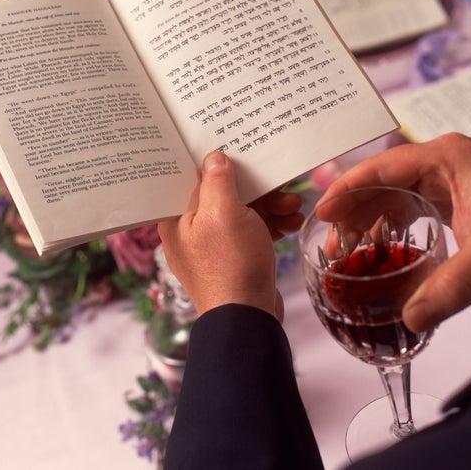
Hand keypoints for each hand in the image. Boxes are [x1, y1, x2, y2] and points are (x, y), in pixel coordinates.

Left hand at [158, 151, 301, 319]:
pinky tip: (292, 222)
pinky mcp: (233, 259)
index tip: (238, 151)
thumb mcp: (223, 212)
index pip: (194, 179)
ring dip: (269, 206)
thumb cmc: (229, 265)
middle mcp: (189, 231)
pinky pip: (251, 232)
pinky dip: (270, 225)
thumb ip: (217, 181)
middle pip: (223, 195)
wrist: (247, 319)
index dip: (217, 163)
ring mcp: (212, 247)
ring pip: (241, 213)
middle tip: (281, 185)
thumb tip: (214, 158)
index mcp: (176, 218)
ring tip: (294, 206)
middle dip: (256, 189)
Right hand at [318, 133, 470, 332]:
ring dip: (374, 219)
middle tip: (335, 242)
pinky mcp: (460, 195)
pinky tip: (387, 246)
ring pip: (397, 193)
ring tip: (354, 249)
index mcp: (444, 158)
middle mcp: (443, 162)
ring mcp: (452, 177)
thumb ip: (451, 287)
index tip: (321, 213)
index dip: (345, 190)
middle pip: (382, 181)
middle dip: (356, 210)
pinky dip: (398, 224)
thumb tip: (411, 318)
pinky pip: (416, 204)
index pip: (378, 168)